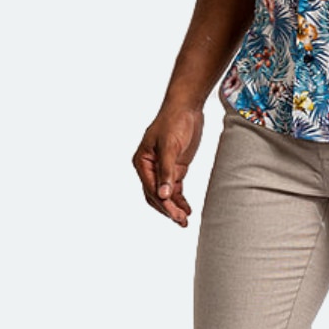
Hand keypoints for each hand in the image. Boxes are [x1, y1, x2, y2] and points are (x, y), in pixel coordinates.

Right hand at [132, 107, 203, 227]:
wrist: (187, 106)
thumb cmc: (174, 121)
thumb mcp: (170, 145)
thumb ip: (166, 171)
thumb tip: (163, 195)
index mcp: (142, 162)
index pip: (150, 189)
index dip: (163, 203)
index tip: (174, 214)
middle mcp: (149, 168)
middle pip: (156, 195)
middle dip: (167, 209)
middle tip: (181, 221)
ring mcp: (162, 168)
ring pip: (165, 194)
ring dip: (174, 208)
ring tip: (184, 221)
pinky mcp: (175, 167)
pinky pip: (175, 188)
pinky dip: (180, 199)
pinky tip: (186, 209)